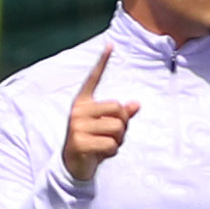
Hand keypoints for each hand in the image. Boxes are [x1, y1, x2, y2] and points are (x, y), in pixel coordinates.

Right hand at [63, 46, 138, 182]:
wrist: (73, 165)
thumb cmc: (93, 141)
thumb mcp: (106, 126)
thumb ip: (120, 115)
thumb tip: (136, 104)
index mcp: (82, 102)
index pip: (93, 79)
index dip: (102, 62)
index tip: (111, 44)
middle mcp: (78, 110)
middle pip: (118, 108)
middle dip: (122, 124)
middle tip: (113, 135)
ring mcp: (77, 126)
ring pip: (117, 128)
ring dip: (118, 139)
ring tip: (105, 144)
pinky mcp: (79, 142)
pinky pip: (111, 144)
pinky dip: (112, 151)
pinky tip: (100, 153)